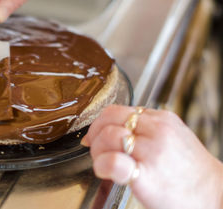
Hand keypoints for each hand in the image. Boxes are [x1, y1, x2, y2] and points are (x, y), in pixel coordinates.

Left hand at [81, 105, 222, 208]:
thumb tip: (110, 129)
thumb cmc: (188, 171)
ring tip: (103, 162)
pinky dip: (101, 164)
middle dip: (95, 135)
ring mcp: (153, 152)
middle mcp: (157, 131)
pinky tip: (105, 171)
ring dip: (97, 151)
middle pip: (109, 120)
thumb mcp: (171, 137)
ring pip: (108, 136)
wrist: (214, 196)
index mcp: (161, 119)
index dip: (99, 123)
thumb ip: (144, 129)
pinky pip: (113, 162)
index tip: (95, 136)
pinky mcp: (147, 176)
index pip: (116, 110)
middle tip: (96, 150)